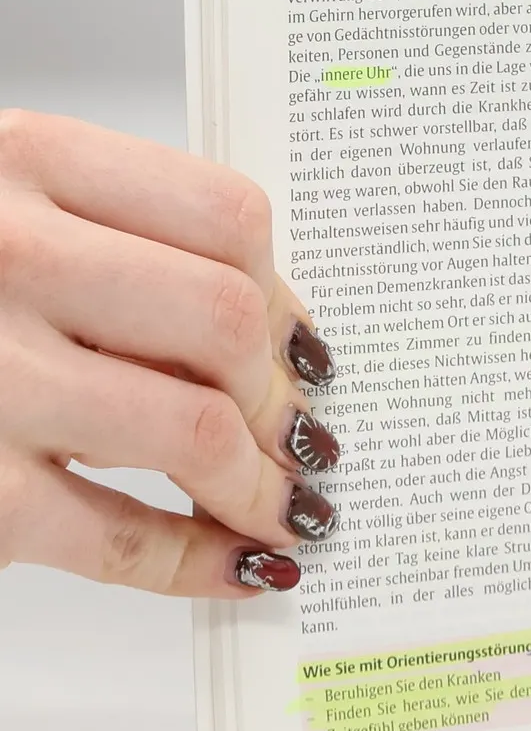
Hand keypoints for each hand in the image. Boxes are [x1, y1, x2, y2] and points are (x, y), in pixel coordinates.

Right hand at [0, 111, 336, 596]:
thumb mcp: (1, 206)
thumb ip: (114, 237)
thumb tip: (274, 328)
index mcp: (22, 163)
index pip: (227, 216)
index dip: (286, 293)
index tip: (301, 344)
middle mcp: (3, 255)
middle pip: (227, 322)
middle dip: (283, 395)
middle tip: (301, 436)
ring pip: (195, 430)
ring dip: (262, 484)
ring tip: (280, 506)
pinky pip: (115, 534)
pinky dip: (197, 561)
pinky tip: (235, 567)